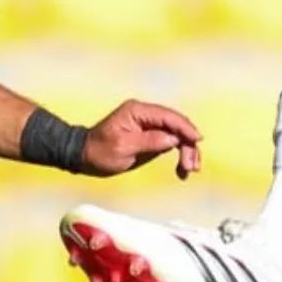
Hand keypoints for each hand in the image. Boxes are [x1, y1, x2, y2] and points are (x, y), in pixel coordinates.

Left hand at [80, 99, 203, 179]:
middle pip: (176, 125)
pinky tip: (182, 169)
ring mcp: (149, 125)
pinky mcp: (150, 136)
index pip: (168, 116)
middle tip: (192, 166)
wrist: (84, 157)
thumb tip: (173, 139)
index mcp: (138, 111)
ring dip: (186, 150)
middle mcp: (146, 114)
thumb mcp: (123, 147)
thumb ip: (150, 141)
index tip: (197, 140)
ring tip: (190, 170)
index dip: (185, 128)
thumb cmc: (100, 152)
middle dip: (188, 144)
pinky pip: (170, 142)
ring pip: (176, 134)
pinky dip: (179, 153)